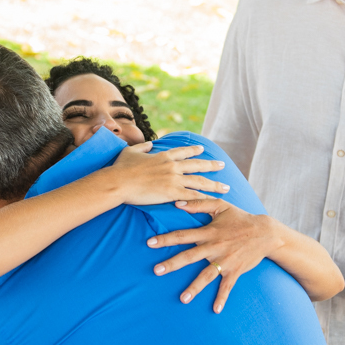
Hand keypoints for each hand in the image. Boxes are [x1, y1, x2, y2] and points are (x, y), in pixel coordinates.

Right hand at [105, 142, 228, 205]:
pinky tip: (213, 201)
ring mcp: (173, 179)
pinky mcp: (172, 192)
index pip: (183, 152)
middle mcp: (172, 166)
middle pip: (197, 165)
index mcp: (163, 156)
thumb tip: (148, 143)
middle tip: (222, 164)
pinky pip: (193, 196)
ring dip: (214, 184)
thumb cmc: (121, 168)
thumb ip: (142, 147)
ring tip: (226, 187)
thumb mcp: (131, 151)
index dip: (194, 150)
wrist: (119, 182)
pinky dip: (204, 198)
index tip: (203, 149)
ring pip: (200, 181)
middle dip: (211, 165)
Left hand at [148, 199, 274, 312]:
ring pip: (207, 275)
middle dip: (172, 264)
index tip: (150, 243)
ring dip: (195, 287)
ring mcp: (225, 260)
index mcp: (209, 232)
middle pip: (190, 256)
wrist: (266, 233)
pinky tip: (216, 309)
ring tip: (183, 299)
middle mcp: (214, 247)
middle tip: (156, 271)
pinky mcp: (235, 271)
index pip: (183, 235)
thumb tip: (177, 203)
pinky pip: (227, 286)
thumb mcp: (221, 206)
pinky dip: (222, 298)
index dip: (166, 239)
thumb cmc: (241, 218)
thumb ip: (198, 203)